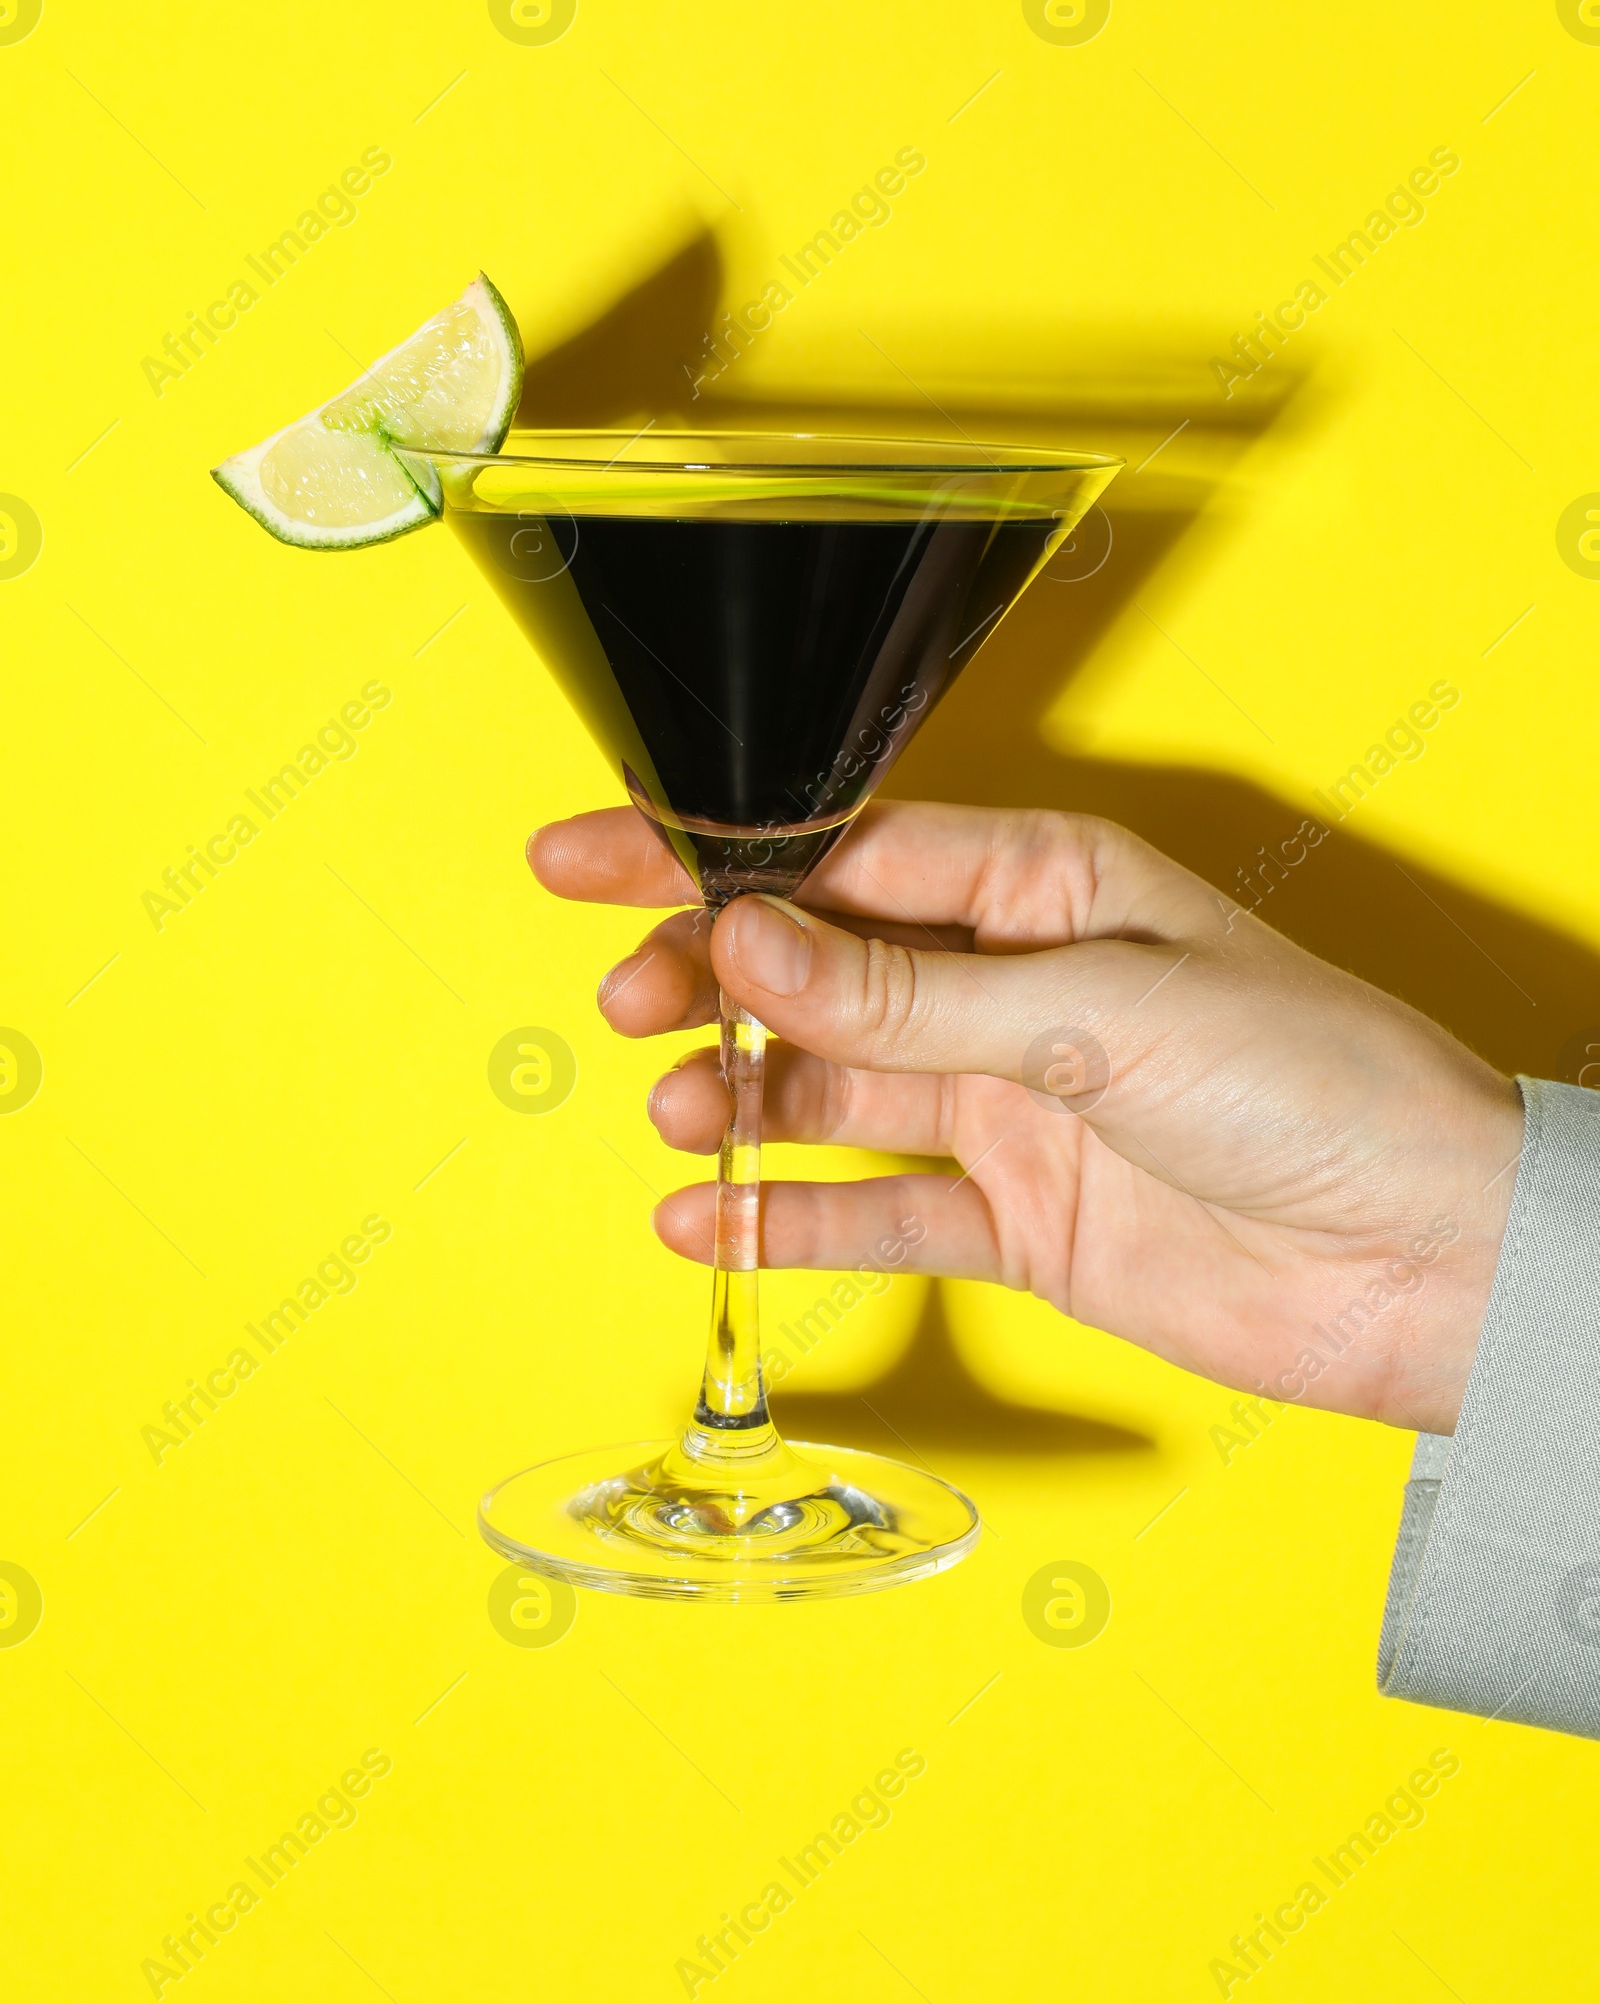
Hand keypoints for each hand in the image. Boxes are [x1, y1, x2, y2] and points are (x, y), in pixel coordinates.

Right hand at [530, 800, 1522, 1434]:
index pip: (846, 850)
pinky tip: (711, 1219)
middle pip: (817, 968)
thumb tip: (747, 942)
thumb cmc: (1316, 1085)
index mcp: (1044, 886)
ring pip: (833, 1083)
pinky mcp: (1021, 1217)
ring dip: (740, 1093)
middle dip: (707, 975)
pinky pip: (878, 1209)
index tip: (598, 857)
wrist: (1434, 1262)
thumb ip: (910, 995)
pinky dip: (792, 1215)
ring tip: (674, 1114)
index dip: (714, 853)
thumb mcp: (1099, 1013)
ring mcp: (1011, 1103)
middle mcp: (1013, 986)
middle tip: (622, 999)